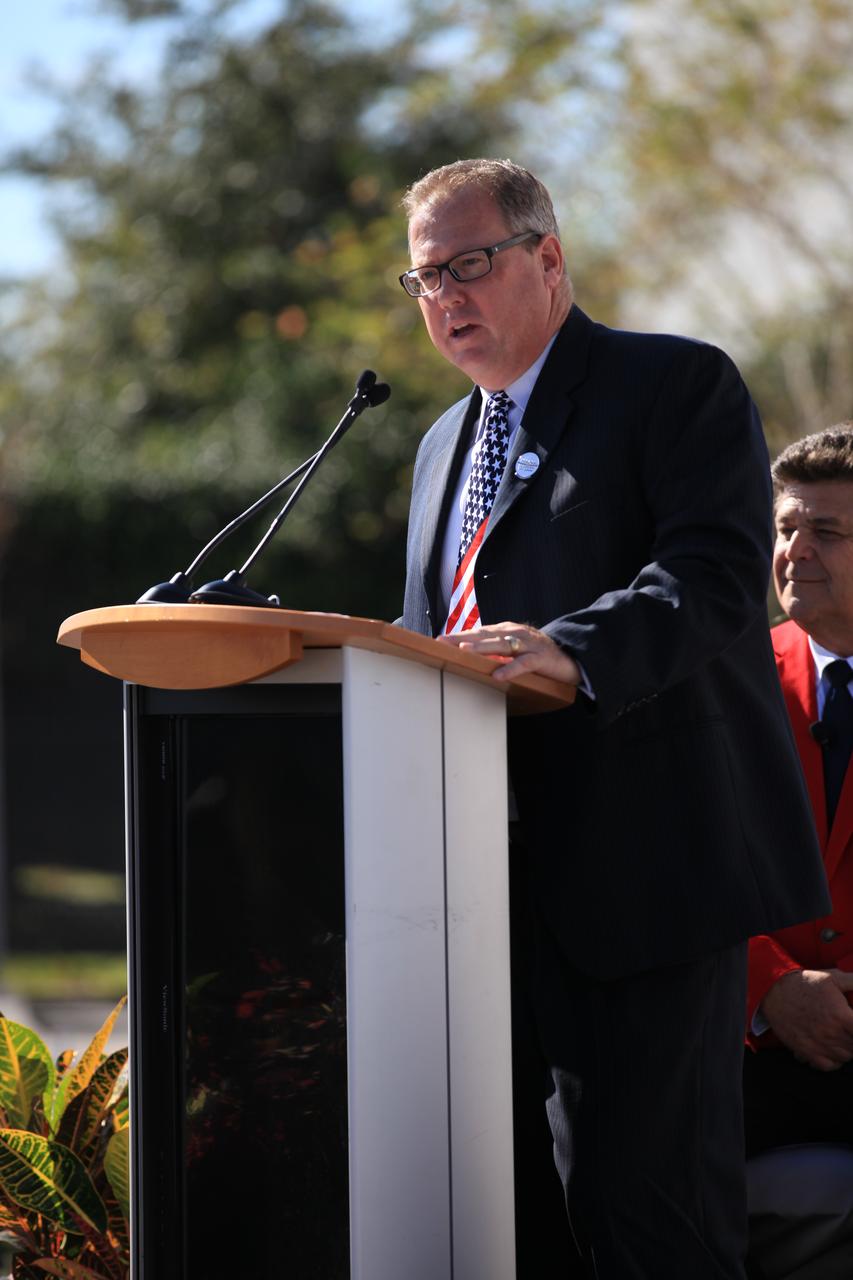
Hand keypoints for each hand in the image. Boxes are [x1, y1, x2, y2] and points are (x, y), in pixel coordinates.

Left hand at [440, 622, 581, 686]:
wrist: (570, 657)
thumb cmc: (537, 654)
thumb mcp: (513, 651)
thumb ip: (494, 652)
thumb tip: (468, 657)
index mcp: (506, 631)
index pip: (478, 632)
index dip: (459, 635)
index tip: (439, 640)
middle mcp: (515, 633)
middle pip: (485, 635)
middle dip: (463, 638)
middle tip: (443, 643)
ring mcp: (528, 644)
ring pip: (502, 645)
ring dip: (482, 648)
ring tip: (464, 651)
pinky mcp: (541, 657)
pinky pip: (524, 663)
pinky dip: (510, 668)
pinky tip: (497, 675)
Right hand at [760, 968, 852, 1070]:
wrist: (774, 991)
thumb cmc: (804, 984)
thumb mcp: (832, 977)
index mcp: (841, 1015)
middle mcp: (832, 1033)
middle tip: (849, 1027)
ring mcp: (819, 1044)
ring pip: (846, 1057)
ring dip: (848, 1048)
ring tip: (843, 1036)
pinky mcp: (806, 1051)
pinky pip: (829, 1066)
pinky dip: (835, 1061)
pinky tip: (833, 1049)